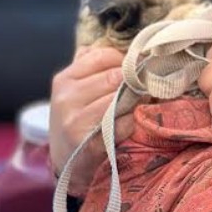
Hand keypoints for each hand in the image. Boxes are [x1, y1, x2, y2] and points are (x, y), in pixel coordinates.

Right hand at [49, 47, 134, 195]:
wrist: (67, 163)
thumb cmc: (78, 120)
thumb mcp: (76, 91)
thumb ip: (93, 67)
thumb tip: (124, 49)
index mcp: (64, 79)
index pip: (103, 55)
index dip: (125, 62)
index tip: (133, 72)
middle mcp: (66, 97)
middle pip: (115, 77)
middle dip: (135, 82)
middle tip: (146, 88)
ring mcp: (76, 122)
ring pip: (120, 99)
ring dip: (137, 101)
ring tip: (140, 104)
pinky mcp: (89, 144)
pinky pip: (123, 124)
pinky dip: (132, 122)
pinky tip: (130, 123)